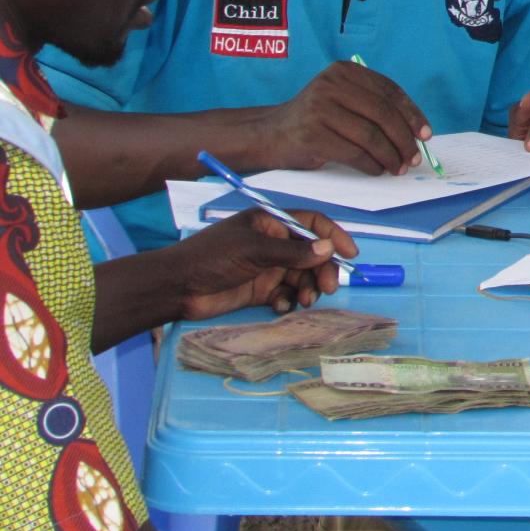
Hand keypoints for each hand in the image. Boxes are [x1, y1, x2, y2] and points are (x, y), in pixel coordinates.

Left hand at [170, 209, 355, 319]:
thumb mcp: (254, 250)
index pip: (312, 224)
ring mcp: (267, 268)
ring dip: (307, 288)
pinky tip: (281, 307)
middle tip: (329, 288)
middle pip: (311, 254)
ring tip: (305, 301)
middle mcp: (273, 243)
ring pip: (301, 276)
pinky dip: (288, 301)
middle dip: (322, 270)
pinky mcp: (259, 290)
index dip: (333, 236)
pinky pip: (285, 294)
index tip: (350, 254)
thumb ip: (293, 252)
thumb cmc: (213, 258)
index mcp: (271, 223)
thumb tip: (329, 249)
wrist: (177, 288)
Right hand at [249, 61, 429, 174]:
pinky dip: (372, 165)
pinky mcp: (312, 135)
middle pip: (383, 114)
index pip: (389, 91)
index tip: (425, 134)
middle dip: (404, 139)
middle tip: (414, 157)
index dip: (412, 114)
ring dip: (390, 155)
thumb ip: (374, 106)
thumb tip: (418, 130)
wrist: (270, 134)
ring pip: (371, 136)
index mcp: (345, 71)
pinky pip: (354, 153)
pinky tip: (377, 170)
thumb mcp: (343, 99)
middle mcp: (331, 84)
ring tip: (398, 167)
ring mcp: (320, 109)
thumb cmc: (316, 120)